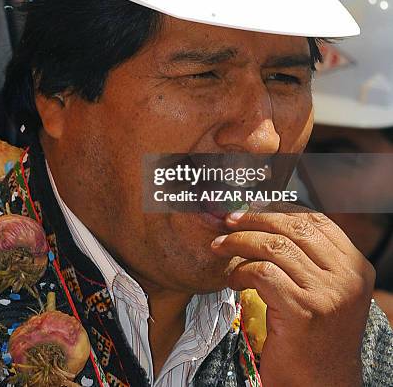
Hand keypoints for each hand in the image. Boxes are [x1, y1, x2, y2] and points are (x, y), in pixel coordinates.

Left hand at [211, 206, 374, 386]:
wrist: (321, 385)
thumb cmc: (315, 334)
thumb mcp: (325, 289)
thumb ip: (310, 256)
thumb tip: (268, 215)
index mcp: (356, 266)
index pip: (317, 220)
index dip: (280, 210)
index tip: (252, 209)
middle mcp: (348, 278)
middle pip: (294, 228)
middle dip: (255, 220)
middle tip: (229, 222)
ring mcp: (327, 294)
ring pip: (275, 246)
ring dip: (240, 242)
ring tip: (221, 247)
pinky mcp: (302, 311)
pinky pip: (262, 273)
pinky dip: (241, 271)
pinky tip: (232, 279)